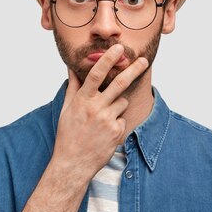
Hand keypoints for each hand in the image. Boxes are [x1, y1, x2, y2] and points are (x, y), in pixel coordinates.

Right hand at [52, 44, 148, 179]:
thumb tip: (71, 68)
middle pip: (119, 84)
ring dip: (117, 105)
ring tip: (102, 119)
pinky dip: (117, 122)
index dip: (108, 60)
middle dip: (134, 70)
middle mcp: (96, 108)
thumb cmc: (68, 134)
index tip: (118, 48)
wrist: (73, 163)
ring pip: (122, 102)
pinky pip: (123, 118)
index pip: (96, 75)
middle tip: (144, 60)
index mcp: (82, 100)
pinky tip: (105, 132)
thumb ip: (73, 87)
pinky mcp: (117, 132)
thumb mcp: (67, 109)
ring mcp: (107, 120)